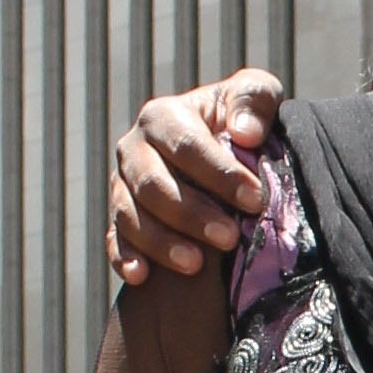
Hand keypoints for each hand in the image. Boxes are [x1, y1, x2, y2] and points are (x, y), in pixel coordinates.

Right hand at [110, 69, 285, 284]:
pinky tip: (141, 276)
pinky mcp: (120, 218)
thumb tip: (246, 133)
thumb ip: (253, 102)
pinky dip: (124, 257)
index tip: (254, 200)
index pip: (186, 145)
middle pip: (153, 184)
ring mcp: (122, 186)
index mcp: (162, 116)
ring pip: (130, 215)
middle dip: (191, 214)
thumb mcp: (257, 96)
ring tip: (196, 265)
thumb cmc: (243, 121)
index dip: (220, 174)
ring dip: (161, 242)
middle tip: (229, 238)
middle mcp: (134, 149)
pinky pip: (115, 239)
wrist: (224, 151)